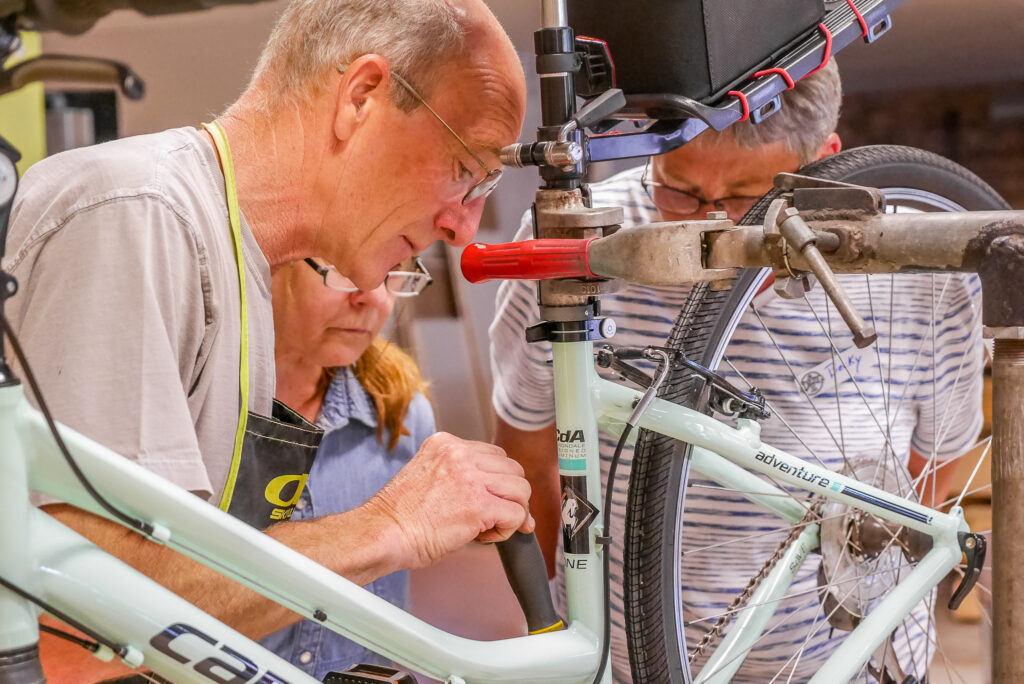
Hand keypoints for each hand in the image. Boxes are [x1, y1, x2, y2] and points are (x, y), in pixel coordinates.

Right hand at [364, 432, 534, 567]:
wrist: (382, 534)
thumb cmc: (399, 517)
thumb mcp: (428, 477)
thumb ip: (460, 476)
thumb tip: (495, 495)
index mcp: (445, 443)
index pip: (493, 456)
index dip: (496, 482)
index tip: (487, 501)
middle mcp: (460, 453)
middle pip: (513, 469)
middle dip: (509, 495)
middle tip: (492, 517)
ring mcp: (471, 477)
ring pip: (521, 489)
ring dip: (512, 511)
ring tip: (487, 527)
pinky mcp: (479, 504)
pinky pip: (516, 513)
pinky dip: (507, 529)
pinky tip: (484, 536)